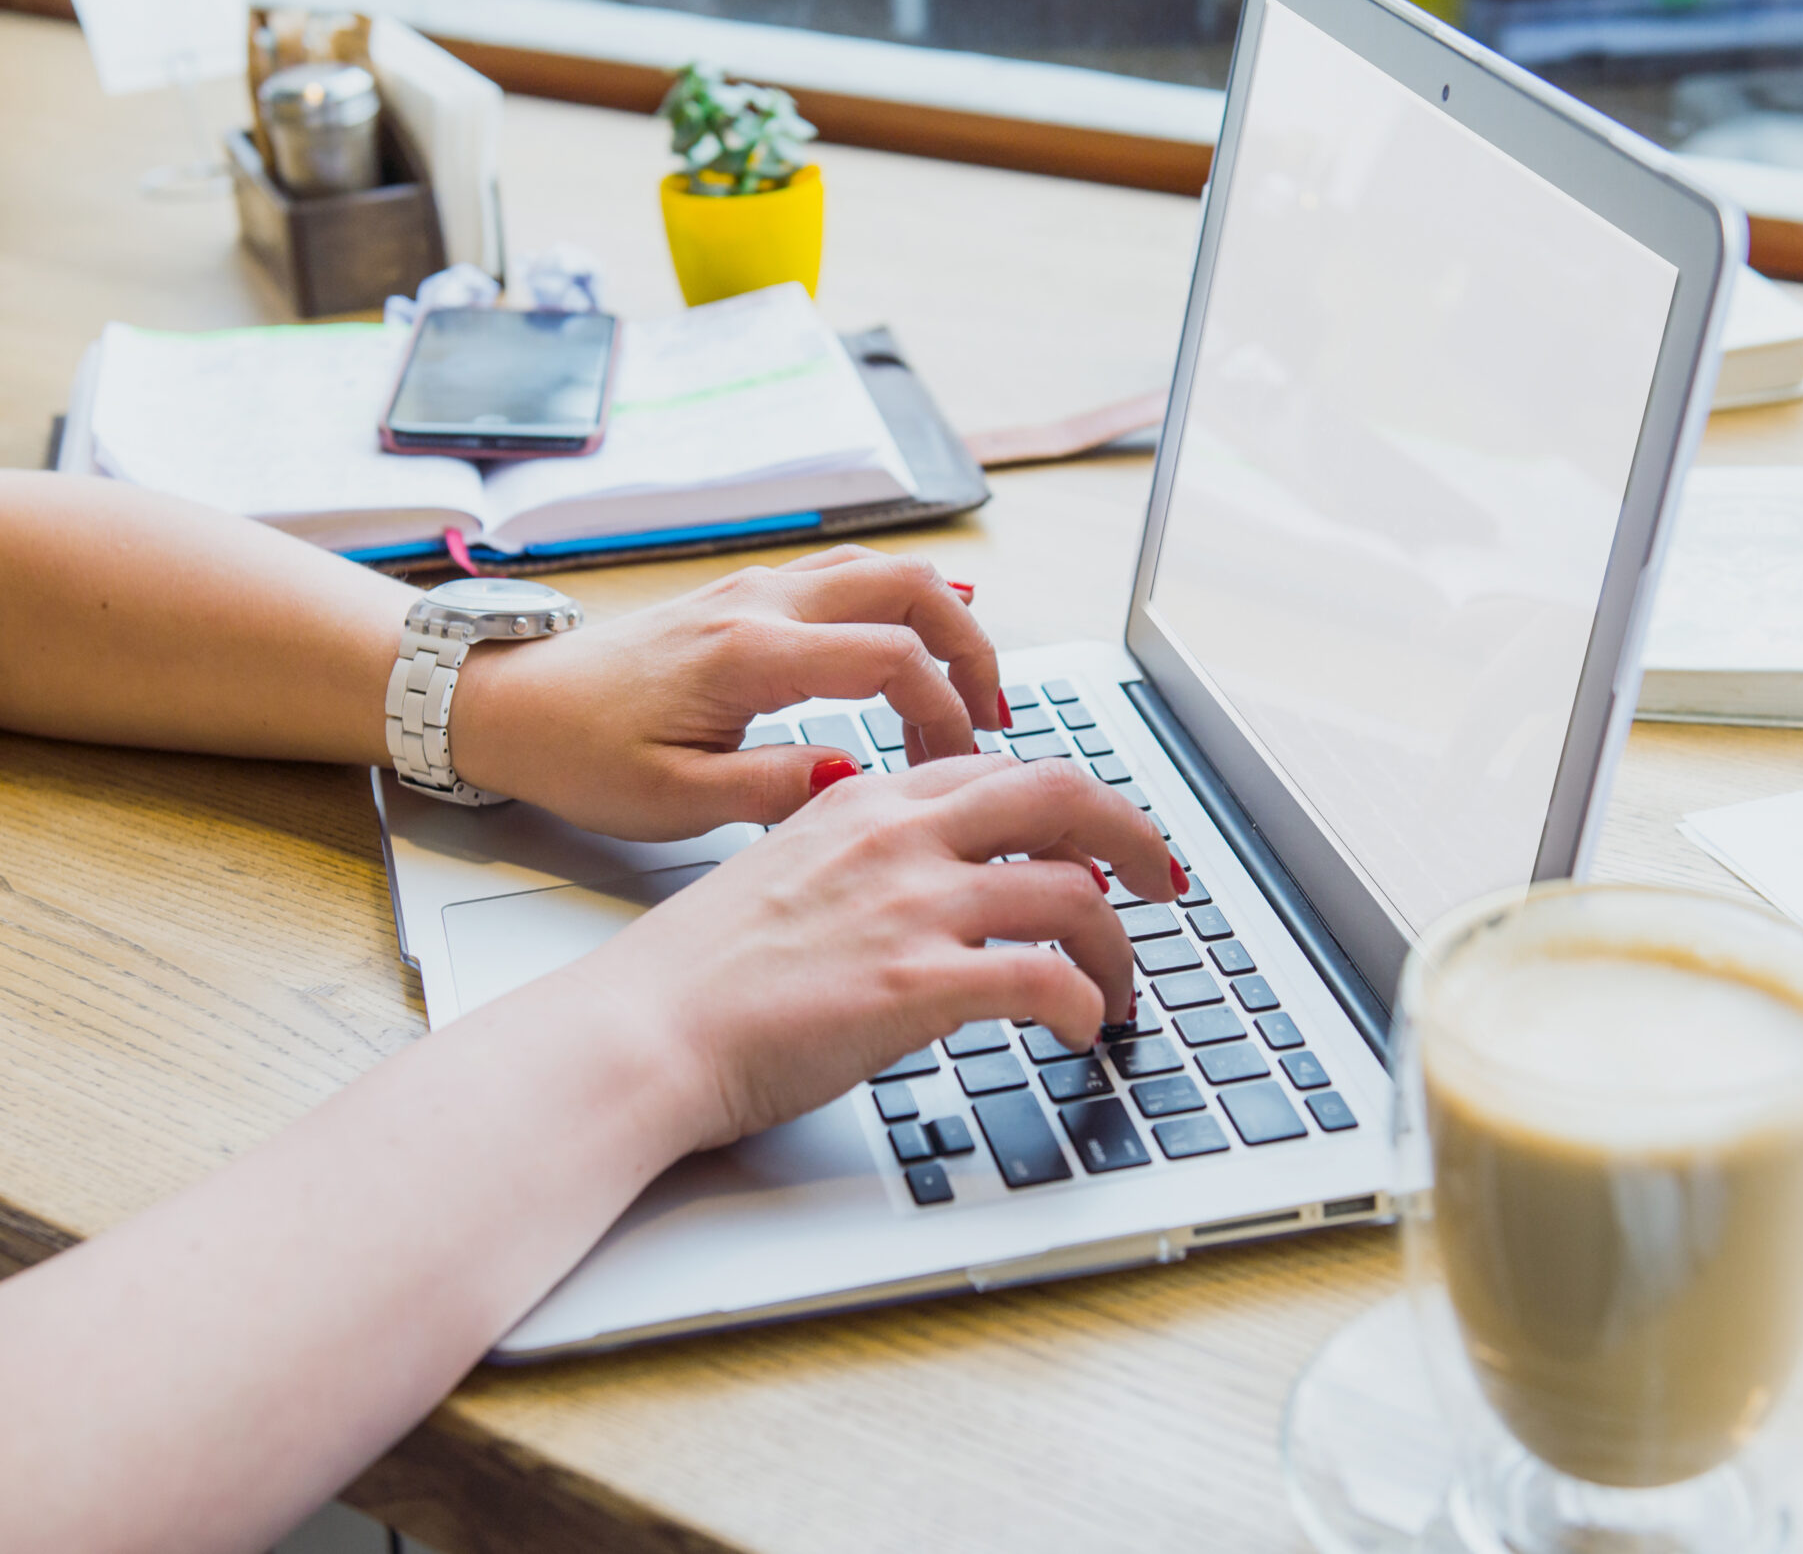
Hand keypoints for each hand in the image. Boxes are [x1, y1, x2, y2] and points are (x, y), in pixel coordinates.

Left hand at [449, 547, 1004, 839]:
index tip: (960, 765)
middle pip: (910, 584)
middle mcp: (759, 602)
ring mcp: (754, 590)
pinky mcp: (746, 598)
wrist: (509, 703)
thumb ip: (773, 789)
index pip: (891, 655)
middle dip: (972, 645)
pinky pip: (848, 580)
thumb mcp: (672, 802)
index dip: (945, 708)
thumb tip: (856, 775)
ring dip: (940, 622)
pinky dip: (900, 614)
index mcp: (747, 653)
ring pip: (883, 570)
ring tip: (963, 696)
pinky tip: (911, 665)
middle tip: (993, 715)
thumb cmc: (577, 752)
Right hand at [558, 754, 1180, 1147]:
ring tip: (1119, 991)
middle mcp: (898, 835)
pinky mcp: (918, 980)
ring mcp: (912, 903)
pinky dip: (1083, 1004)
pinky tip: (1080, 1030)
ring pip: (1071, 893)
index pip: (1000, 772)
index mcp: (864, 802)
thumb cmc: (692, 977)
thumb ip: (862, 867)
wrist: (640, 1030)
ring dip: (1117, 948)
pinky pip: (1046, 978)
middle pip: (1061, 797)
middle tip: (1162, 878)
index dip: (1069, 801)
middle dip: (1131, 836)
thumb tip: (924, 897)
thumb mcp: (783, 878)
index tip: (1097, 837)